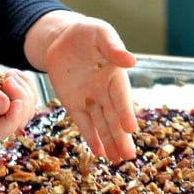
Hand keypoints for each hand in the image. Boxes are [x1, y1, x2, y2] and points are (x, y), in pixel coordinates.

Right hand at [0, 47, 37, 139]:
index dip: (14, 118)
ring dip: (25, 88)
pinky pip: (29, 96)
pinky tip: (12, 74)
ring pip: (28, 108)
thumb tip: (5, 106)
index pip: (2, 130)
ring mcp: (2, 109)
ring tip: (9, 75)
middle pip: (19, 120)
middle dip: (21, 97)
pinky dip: (26, 83)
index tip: (15, 99)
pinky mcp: (9, 98)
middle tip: (8, 78)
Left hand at [28, 11, 137, 161]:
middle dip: (121, 136)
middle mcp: (105, 91)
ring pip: (101, 124)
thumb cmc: (86, 33)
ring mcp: (90, 99)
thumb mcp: (100, 34)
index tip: (131, 128)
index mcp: (115, 75)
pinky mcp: (74, 104)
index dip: (125, 112)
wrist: (62, 38)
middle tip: (129, 156)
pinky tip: (100, 153)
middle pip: (114, 116)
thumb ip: (113, 47)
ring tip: (119, 160)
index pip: (121, 96)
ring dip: (110, 141)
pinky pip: (84, 123)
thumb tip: (131, 61)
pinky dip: (92, 138)